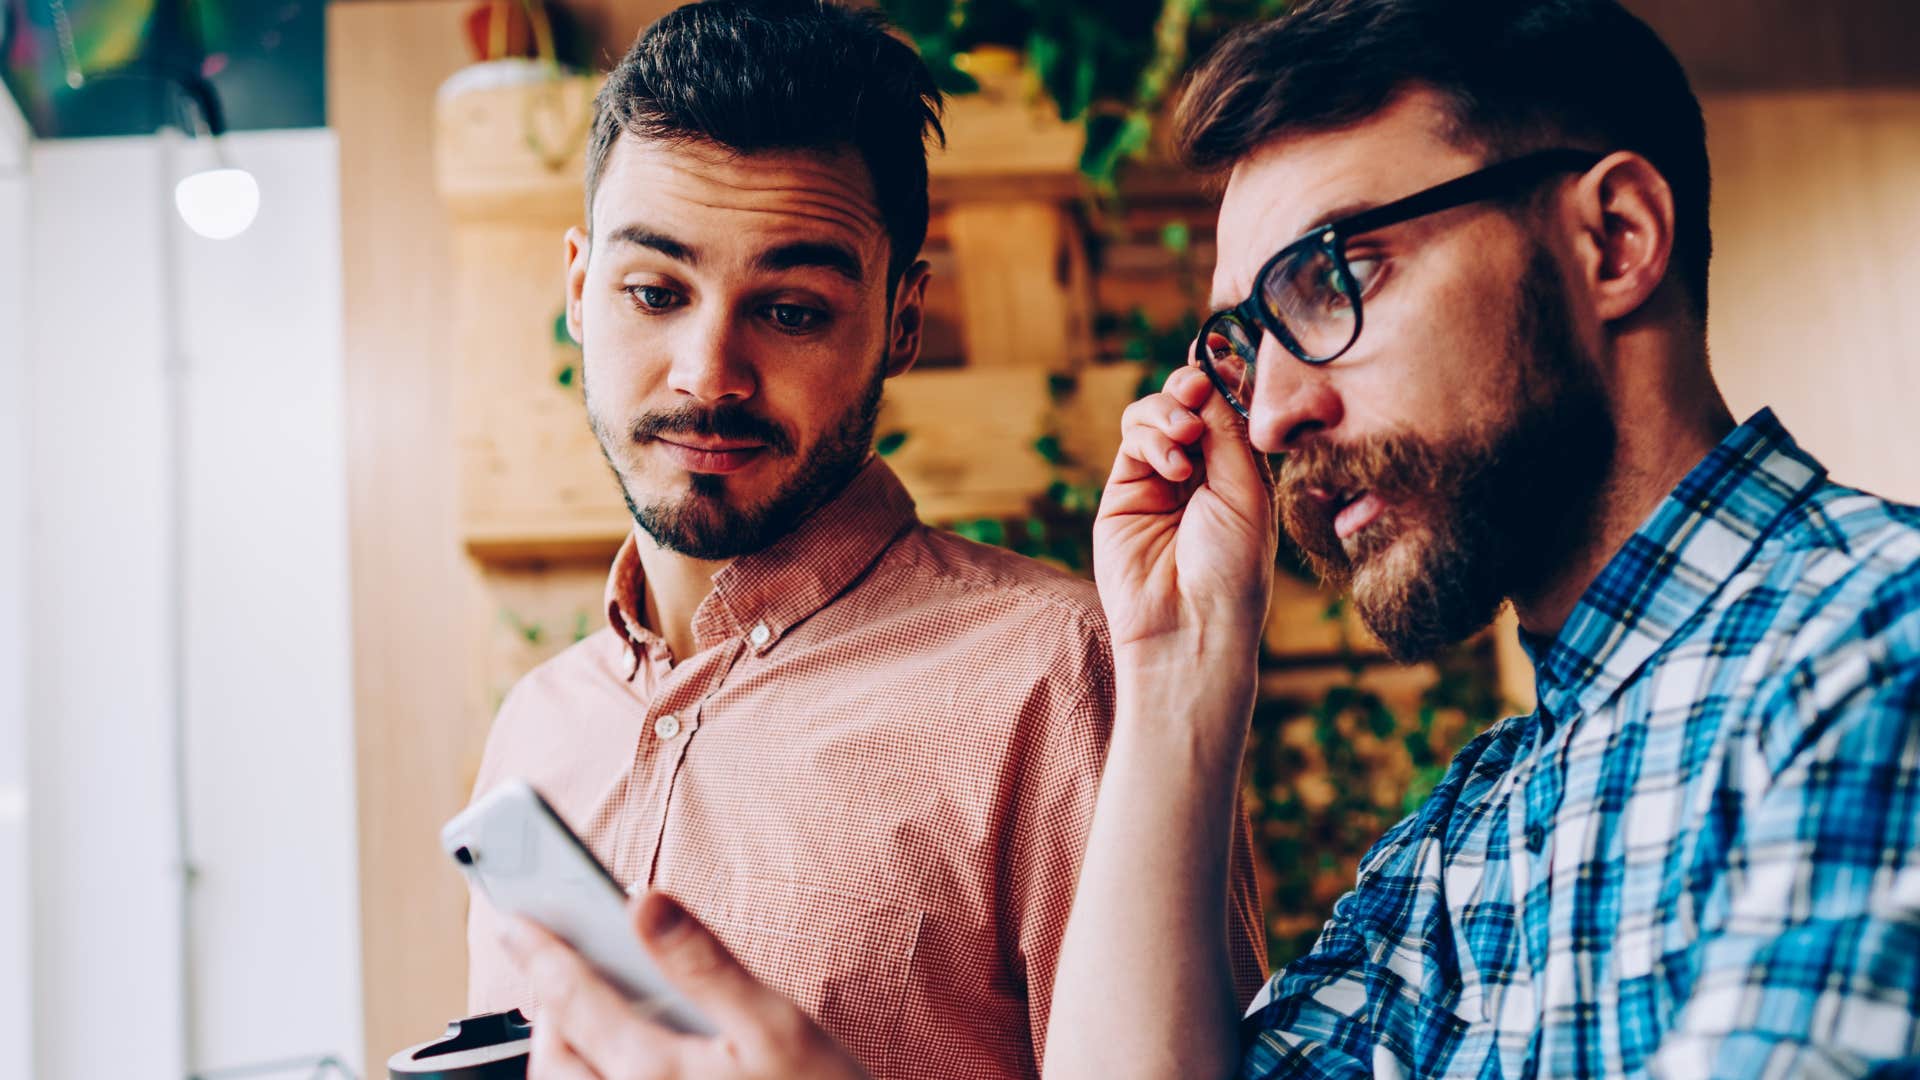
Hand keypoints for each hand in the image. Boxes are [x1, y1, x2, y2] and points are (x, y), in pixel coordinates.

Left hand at [500, 891, 871, 1079]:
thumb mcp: (776, 1026)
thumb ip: (705, 963)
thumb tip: (644, 903)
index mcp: (651, 1073)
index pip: (571, 999)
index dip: (540, 951)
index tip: (517, 920)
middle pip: (555, 1060)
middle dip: (547, 1014)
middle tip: (558, 976)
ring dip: (565, 1059)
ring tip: (586, 1026)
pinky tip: (631, 1072)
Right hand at [1094, 364, 1275, 653]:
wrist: (1190, 627)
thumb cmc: (1233, 570)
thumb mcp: (1247, 491)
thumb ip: (1227, 431)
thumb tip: (1213, 371)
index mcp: (1239, 474)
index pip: (1227, 411)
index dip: (1223, 382)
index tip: (1225, 360)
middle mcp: (1198, 474)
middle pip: (1187, 405)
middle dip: (1192, 388)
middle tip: (1198, 389)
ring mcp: (1158, 483)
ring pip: (1153, 416)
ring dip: (1168, 411)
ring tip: (1185, 434)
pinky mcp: (1122, 494)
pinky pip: (1132, 443)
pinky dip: (1152, 439)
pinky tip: (1173, 466)